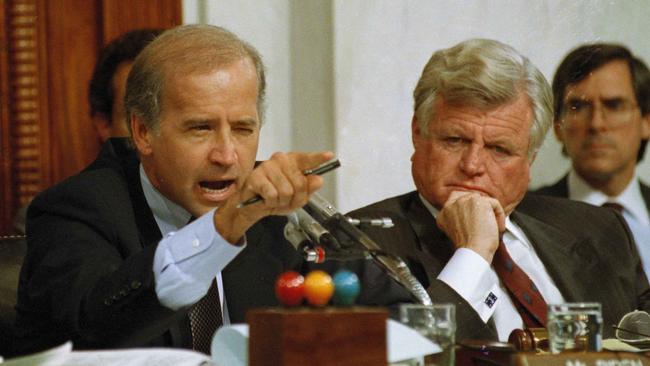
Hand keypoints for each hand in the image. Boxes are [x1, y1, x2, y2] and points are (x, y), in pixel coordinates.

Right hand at [215, 151, 333, 243]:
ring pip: (286, 191)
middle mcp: (280, 160)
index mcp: (293, 162)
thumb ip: (308, 188)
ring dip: (282, 202)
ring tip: (275, 199)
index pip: (307, 159)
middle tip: (286, 200)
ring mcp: (268, 167)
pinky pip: (273, 195)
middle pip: (299, 183)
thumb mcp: (296, 197)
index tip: (329, 156)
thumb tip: (318, 180)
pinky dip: (271, 203)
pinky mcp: (256, 177)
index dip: (318, 158)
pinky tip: (266, 199)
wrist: (252, 206)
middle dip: (295, 198)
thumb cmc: (275, 197)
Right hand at [436, 190, 505, 262]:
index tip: (475, 216)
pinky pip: (494, 204)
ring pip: (484, 201)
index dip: (469, 207)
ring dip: (491, 214)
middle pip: (471, 198)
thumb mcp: (458, 231)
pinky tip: (496, 228)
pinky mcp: (478, 201)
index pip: (456, 199)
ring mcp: (464, 201)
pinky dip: (499, 217)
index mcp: (444, 213)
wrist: (473, 251)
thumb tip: (474, 213)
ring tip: (491, 229)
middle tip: (486, 224)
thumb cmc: (469, 247)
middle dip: (482, 209)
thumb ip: (460, 218)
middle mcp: (451, 205)